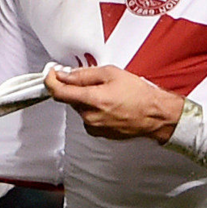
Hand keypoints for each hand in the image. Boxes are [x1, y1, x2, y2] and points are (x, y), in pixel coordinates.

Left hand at [45, 65, 184, 143]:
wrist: (155, 115)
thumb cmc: (139, 95)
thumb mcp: (111, 73)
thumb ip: (84, 74)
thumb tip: (66, 75)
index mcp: (91, 100)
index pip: (59, 92)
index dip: (51, 81)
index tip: (51, 74)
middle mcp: (90, 117)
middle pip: (70, 99)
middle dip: (75, 87)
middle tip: (90, 79)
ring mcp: (94, 127)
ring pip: (80, 108)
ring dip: (86, 98)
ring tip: (107, 92)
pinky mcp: (100, 133)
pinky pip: (89, 117)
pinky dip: (94, 108)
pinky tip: (110, 103)